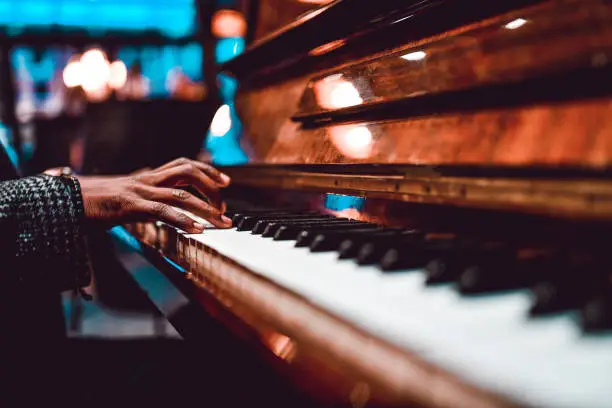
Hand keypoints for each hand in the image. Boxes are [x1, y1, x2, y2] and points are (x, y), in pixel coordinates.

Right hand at [76, 158, 232, 232]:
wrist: (63, 199)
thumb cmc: (92, 200)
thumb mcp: (124, 196)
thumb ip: (144, 198)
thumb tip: (161, 206)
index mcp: (146, 176)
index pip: (184, 164)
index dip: (207, 170)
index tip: (225, 182)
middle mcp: (146, 180)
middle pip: (188, 171)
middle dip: (212, 185)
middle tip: (226, 203)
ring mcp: (138, 192)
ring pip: (180, 193)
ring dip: (205, 208)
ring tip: (222, 221)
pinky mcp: (129, 206)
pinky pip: (162, 211)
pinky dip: (183, 220)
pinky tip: (197, 229)